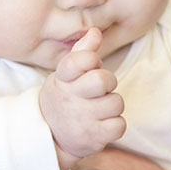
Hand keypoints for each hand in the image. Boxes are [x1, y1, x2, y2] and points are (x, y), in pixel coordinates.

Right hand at [39, 28, 125, 168]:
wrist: (50, 136)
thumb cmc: (66, 97)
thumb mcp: (67, 74)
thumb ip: (82, 52)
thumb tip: (96, 31)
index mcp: (63, 78)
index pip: (79, 60)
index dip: (91, 60)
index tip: (90, 65)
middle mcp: (70, 98)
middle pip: (103, 80)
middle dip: (109, 82)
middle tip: (100, 90)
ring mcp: (81, 119)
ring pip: (116, 103)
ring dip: (112, 105)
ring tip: (99, 109)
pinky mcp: (93, 138)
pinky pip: (119, 125)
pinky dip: (115, 125)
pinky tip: (102, 124)